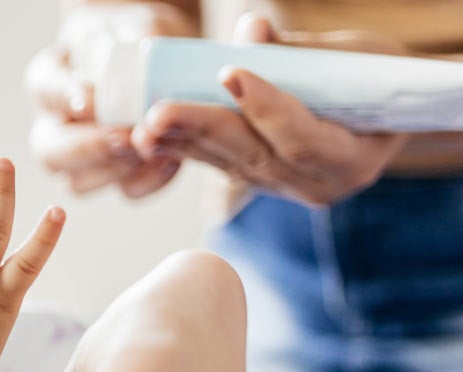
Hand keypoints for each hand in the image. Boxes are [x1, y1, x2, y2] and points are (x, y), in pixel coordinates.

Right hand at [26, 3, 197, 197]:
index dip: (65, 99)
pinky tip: (172, 158)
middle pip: (50, 152)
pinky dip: (150, 180)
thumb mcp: (132, 26)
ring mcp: (82, 158)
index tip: (90, 100)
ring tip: (151, 148)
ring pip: (79, 182)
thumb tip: (142, 54)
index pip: (46, 90)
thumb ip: (134, 38)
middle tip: (124, 136)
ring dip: (117, 170)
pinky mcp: (119, 174)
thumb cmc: (137, 37)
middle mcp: (55, 125)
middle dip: (88, 149)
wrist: (158, 57)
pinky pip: (126, 191)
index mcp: (49, 81)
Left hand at [132, 14, 409, 205]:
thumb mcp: (354, 56)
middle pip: (252, 156)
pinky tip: (150, 135)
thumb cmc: (375, 78)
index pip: (302, 140)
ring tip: (144, 126)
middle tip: (160, 113)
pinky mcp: (255, 179)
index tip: (231, 72)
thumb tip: (251, 29)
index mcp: (352, 159)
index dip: (266, 108)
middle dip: (203, 130)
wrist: (381, 114)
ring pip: (227, 162)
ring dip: (180, 142)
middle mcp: (315, 184)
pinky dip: (183, 146)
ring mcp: (282, 187)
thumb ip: (301, 50)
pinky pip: (216, 162)